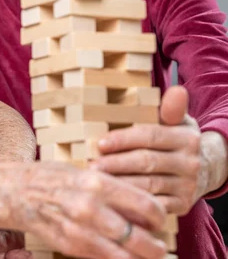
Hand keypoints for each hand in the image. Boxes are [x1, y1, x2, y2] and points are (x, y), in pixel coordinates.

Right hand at [9, 162, 166, 258]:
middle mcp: (91, 207)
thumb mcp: (84, 173)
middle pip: (141, 237)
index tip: (158, 221)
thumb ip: (112, 189)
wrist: (14, 192)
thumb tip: (142, 207)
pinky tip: (119, 255)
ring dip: (139, 257)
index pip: (147, 206)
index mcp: (97, 182)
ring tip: (144, 254)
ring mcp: (79, 230)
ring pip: (125, 255)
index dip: (159, 217)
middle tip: (158, 245)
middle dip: (155, 246)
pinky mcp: (69, 246)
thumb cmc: (50, 178)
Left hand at [93, 86, 205, 214]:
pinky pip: (153, 205)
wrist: (205, 169)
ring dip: (120, 184)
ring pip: (148, 185)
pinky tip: (113, 198)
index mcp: (186, 138)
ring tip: (97, 181)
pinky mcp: (182, 205)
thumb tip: (176, 90)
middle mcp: (190, 162)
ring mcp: (187, 186)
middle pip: (146, 161)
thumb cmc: (176, 140)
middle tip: (91, 165)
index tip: (100, 143)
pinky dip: (132, 202)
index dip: (124, 140)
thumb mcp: (177, 121)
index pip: (150, 136)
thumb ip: (171, 108)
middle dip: (116, 164)